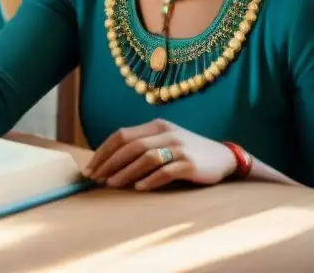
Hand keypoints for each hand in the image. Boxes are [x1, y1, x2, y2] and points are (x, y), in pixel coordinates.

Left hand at [83, 118, 235, 190]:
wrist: (224, 157)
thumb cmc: (187, 151)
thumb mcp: (164, 140)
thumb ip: (142, 146)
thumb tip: (109, 163)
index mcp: (156, 125)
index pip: (121, 135)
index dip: (103, 151)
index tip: (90, 168)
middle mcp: (166, 132)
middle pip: (130, 146)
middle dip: (109, 163)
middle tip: (96, 179)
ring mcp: (179, 147)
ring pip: (145, 158)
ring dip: (125, 172)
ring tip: (112, 184)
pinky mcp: (190, 163)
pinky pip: (166, 171)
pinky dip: (150, 180)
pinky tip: (139, 188)